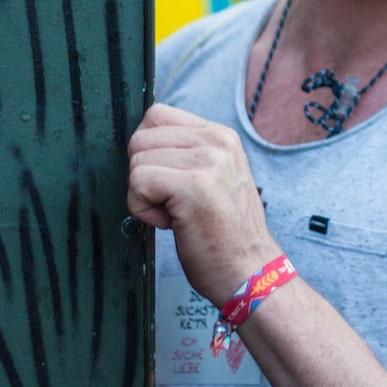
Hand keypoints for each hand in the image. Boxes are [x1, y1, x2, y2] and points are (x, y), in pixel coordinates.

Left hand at [127, 103, 278, 305]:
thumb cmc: (223, 232)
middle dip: (144, 174)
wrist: (249, 271)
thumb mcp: (215, 176)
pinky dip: (143, 210)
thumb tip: (140, 140)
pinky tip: (171, 223)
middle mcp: (216, 141)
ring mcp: (207, 161)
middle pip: (141, 138)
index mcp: (220, 135)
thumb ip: (186, 152)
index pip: (156, 115)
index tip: (169, 181)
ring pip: (137, 161)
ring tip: (175, 214)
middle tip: (172, 203)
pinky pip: (138, 183)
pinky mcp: (193, 185)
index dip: (149, 150)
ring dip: (144, 195)